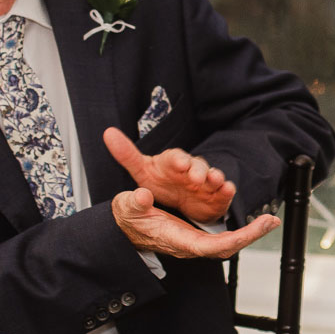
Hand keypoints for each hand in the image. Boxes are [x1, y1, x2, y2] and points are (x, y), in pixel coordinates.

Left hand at [103, 127, 236, 223]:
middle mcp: (191, 168)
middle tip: (196, 177)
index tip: (179, 163)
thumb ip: (126, 154)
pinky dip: (226, 190)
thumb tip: (108, 132)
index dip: (178, 160)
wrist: (180, 200)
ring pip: (213, 176)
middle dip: (198, 170)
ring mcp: (206, 181)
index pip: (176, 157)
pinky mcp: (217, 195)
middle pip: (197, 165)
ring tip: (215, 180)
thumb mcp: (142, 169)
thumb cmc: (161, 180)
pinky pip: (224, 190)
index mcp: (173, 162)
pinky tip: (226, 190)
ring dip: (215, 177)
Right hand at [112, 188, 278, 258]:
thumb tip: (143, 195)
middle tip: (270, 221)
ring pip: (227, 244)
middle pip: (224, 247)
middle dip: (249, 235)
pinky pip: (224, 238)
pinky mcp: (196, 237)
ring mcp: (194, 242)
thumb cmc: (128, 218)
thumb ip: (135, 202)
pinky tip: (255, 223)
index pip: (206, 245)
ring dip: (249, 233)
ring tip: (269, 220)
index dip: (229, 240)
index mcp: (174, 238)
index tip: (247, 232)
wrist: (124, 228)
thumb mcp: (128, 206)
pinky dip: (241, 231)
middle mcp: (188, 244)